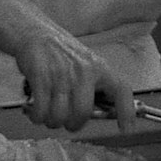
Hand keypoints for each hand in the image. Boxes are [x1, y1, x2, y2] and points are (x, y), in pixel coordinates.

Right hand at [13, 25, 134, 131]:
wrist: (35, 32)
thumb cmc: (61, 52)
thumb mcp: (86, 63)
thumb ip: (94, 86)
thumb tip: (100, 112)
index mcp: (99, 67)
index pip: (121, 90)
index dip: (126, 111)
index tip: (126, 127)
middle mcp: (83, 71)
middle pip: (82, 113)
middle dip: (73, 124)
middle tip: (68, 122)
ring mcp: (62, 74)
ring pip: (60, 116)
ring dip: (53, 121)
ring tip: (50, 115)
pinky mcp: (41, 77)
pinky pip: (41, 110)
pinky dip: (38, 117)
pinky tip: (37, 112)